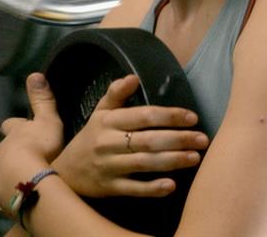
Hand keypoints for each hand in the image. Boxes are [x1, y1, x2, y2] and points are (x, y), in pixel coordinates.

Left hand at [0, 73, 63, 208]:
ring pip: (3, 169)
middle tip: (28, 154)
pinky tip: (23, 192)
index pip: (11, 125)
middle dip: (13, 150)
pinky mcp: (1, 193)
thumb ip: (42, 99)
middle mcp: (1, 152)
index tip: (23, 127)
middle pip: (4, 148)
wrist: (29, 182)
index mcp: (14, 133)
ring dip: (13, 170)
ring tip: (28, 175)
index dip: (17, 126)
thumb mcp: (48, 119)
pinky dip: (13, 189)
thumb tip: (35, 75)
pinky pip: (6, 190)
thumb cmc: (40, 148)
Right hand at [52, 74, 208, 197]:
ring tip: (196, 158)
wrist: (63, 172)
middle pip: (149, 140)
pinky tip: (171, 185)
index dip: (169, 115)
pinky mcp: (110, 188)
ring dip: (173, 161)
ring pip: (145, 163)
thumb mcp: (99, 113)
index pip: (143, 116)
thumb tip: (133, 77)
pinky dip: (152, 188)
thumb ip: (116, 94)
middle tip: (203, 139)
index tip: (192, 117)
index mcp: (109, 121)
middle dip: (179, 139)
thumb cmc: (90, 138)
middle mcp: (109, 143)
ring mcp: (109, 167)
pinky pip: (134, 188)